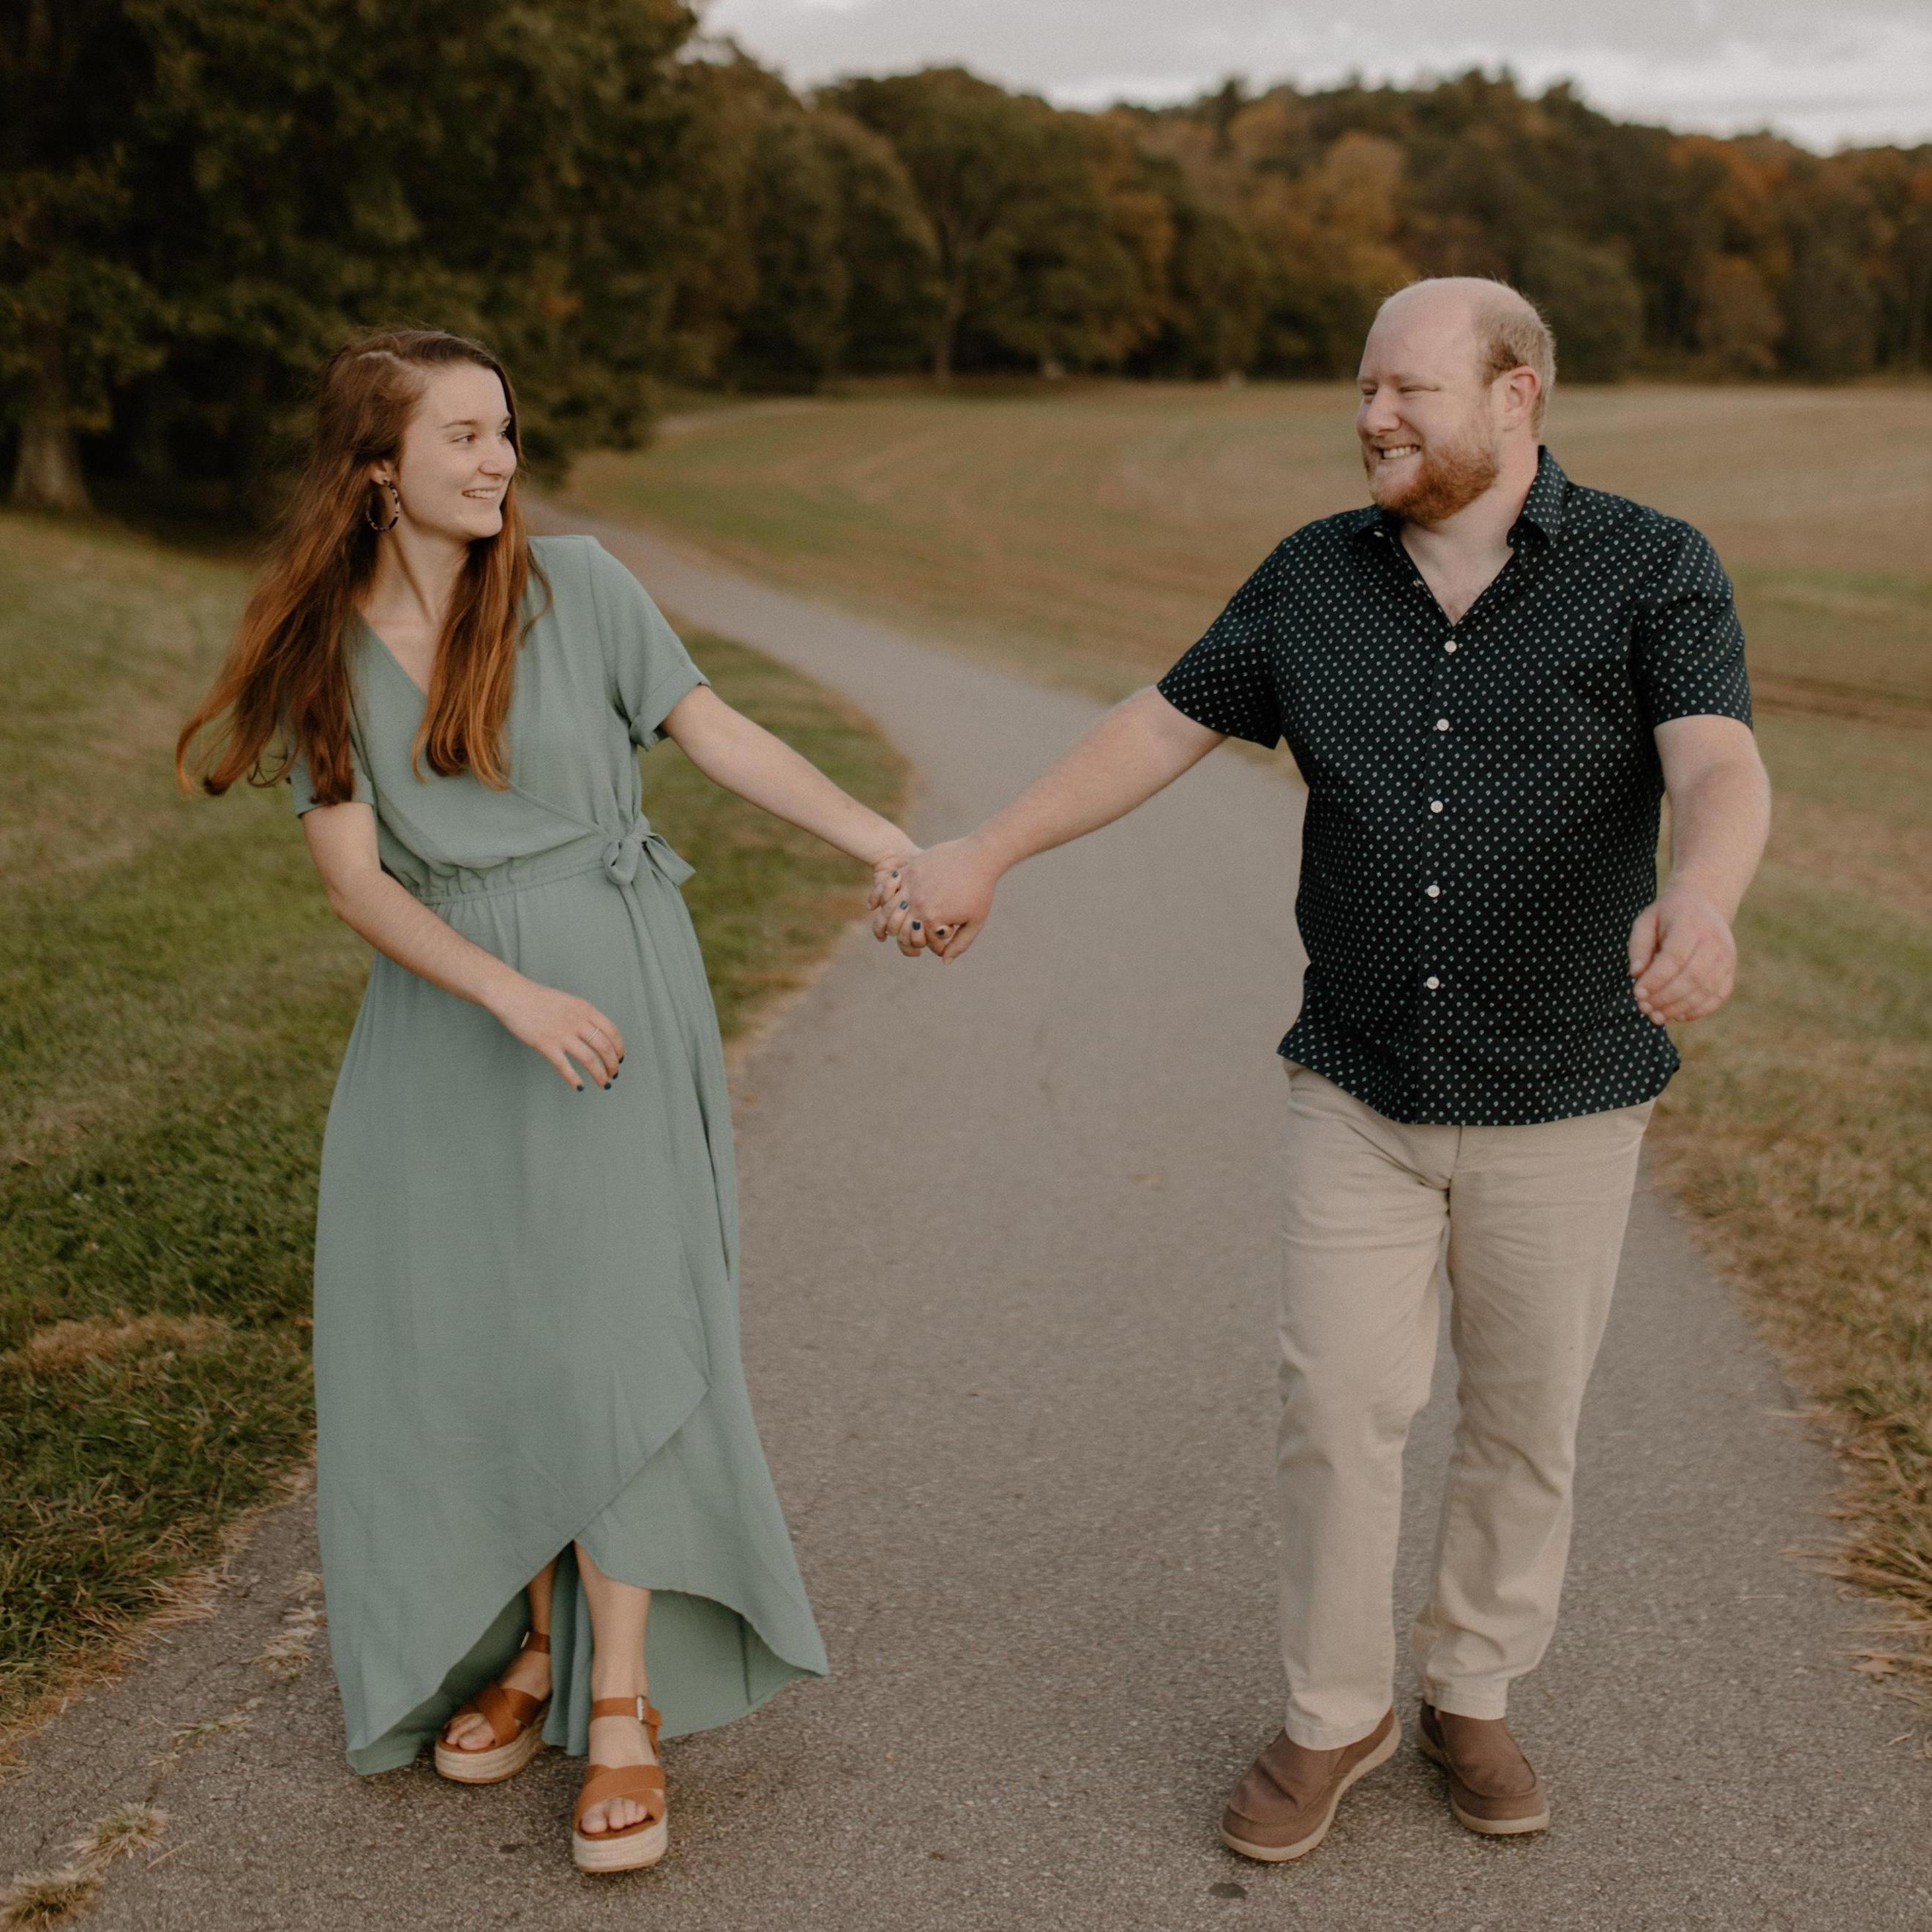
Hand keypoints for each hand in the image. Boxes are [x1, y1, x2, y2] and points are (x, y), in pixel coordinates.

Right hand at [491, 978, 625, 1088]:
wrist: (513, 995)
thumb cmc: (539, 999)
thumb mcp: (569, 1002)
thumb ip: (584, 1016)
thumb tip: (596, 1035)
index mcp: (585, 1009)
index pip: (612, 1031)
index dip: (619, 1048)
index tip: (619, 1058)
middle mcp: (577, 1021)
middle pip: (604, 1047)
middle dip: (612, 1064)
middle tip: (613, 1074)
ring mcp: (562, 1034)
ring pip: (589, 1059)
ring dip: (600, 1074)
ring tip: (604, 1083)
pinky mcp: (545, 1045)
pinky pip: (565, 1066)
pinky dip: (574, 1079)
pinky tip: (579, 1086)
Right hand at [871, 836, 1000, 960]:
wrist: (979, 857)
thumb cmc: (980, 890)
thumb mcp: (974, 922)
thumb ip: (959, 945)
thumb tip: (944, 962)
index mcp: (932, 920)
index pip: (915, 941)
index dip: (918, 946)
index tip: (928, 946)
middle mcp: (918, 904)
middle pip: (896, 928)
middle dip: (897, 938)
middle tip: (897, 940)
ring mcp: (911, 886)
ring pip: (887, 909)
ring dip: (881, 922)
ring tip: (881, 930)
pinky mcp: (909, 870)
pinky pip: (887, 886)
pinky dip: (877, 897)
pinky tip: (873, 905)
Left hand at [1628, 883, 1736, 1024]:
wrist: (1705, 904)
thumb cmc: (1668, 915)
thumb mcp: (1646, 921)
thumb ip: (1638, 946)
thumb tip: (1635, 974)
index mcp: (1690, 924)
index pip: (1675, 957)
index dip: (1656, 979)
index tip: (1637, 992)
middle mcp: (1714, 941)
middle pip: (1692, 977)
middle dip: (1665, 997)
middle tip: (1643, 1007)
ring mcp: (1726, 957)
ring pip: (1706, 989)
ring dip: (1679, 1007)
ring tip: (1656, 1016)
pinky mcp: (1731, 969)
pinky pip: (1719, 995)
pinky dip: (1700, 1010)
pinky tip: (1678, 1016)